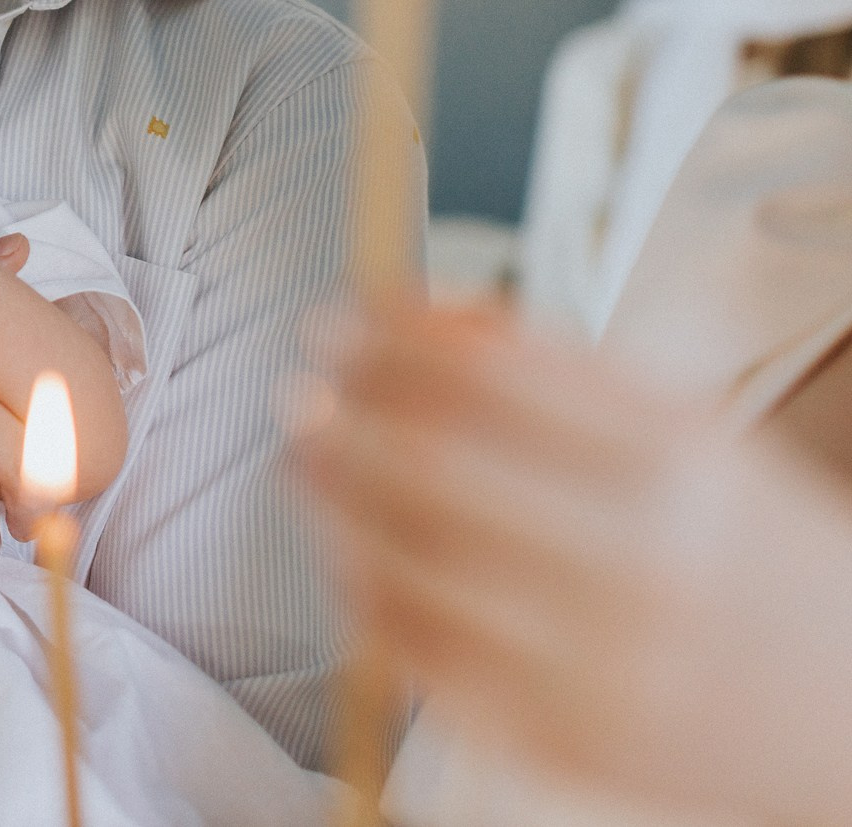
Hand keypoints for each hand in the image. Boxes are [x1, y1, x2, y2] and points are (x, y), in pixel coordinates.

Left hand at [301, 305, 851, 825]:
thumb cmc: (752, 556)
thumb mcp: (689, 437)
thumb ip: (556, 370)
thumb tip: (423, 313)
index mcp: (678, 464)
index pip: (485, 378)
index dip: (388, 342)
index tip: (342, 319)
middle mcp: (638, 561)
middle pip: (428, 466)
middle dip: (341, 416)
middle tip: (299, 389)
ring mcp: (596, 662)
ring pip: (406, 563)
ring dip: (331, 500)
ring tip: (304, 460)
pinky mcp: (558, 739)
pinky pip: (419, 656)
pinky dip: (362, 591)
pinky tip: (347, 552)